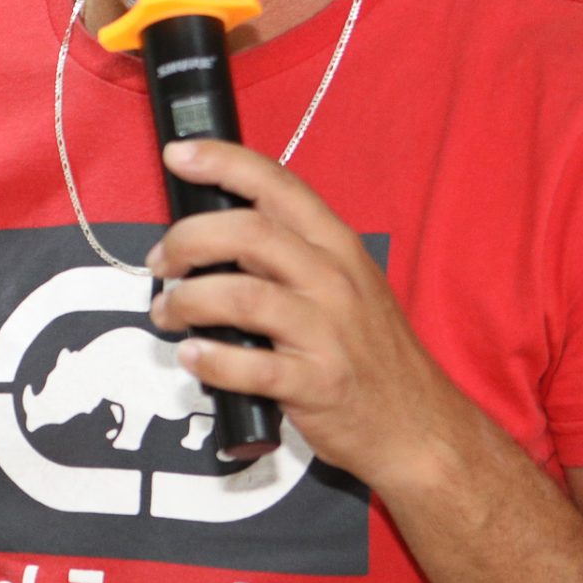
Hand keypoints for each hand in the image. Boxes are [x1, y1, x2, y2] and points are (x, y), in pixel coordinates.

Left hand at [145, 138, 467, 496]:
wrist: (420, 425)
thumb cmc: (369, 351)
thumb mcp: (344, 283)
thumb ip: (288, 253)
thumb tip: (211, 232)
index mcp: (336, 246)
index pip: (276, 184)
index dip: (222, 163)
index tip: (179, 156)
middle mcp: (333, 280)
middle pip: (248, 233)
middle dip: (188, 240)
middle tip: (162, 263)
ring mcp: (328, 332)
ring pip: (242, 295)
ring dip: (187, 301)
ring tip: (167, 313)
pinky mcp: (319, 384)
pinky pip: (253, 366)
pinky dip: (212, 359)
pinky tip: (194, 356)